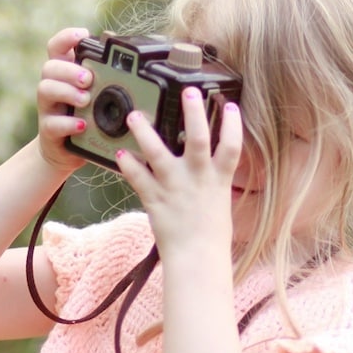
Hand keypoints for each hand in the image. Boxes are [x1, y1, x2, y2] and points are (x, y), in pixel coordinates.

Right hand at [35, 27, 91, 174]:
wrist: (66, 150)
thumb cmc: (85, 115)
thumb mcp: (96, 93)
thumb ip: (104, 74)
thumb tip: (121, 50)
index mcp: (64, 72)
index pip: (57, 47)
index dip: (66, 37)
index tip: (82, 35)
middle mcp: (52, 85)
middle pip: (50, 67)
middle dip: (69, 70)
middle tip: (88, 79)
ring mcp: (47, 107)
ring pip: (45, 89)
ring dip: (67, 92)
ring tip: (85, 100)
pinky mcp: (48, 129)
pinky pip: (52, 123)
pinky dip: (67, 123)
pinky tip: (82, 124)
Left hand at [116, 87, 243, 256]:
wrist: (197, 261)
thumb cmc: (211, 237)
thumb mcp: (219, 204)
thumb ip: (212, 182)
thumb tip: (209, 166)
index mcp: (219, 180)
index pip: (232, 146)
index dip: (233, 124)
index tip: (229, 105)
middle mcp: (198, 179)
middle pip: (199, 139)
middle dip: (194, 113)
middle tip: (188, 91)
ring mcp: (175, 188)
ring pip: (159, 153)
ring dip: (145, 132)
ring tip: (134, 115)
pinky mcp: (155, 199)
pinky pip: (138, 178)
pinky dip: (128, 165)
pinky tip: (120, 153)